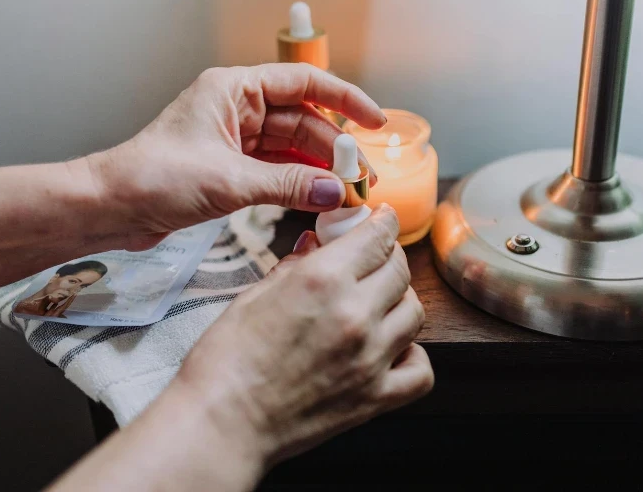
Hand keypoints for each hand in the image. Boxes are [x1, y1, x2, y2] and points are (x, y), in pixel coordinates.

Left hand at [84, 64, 384, 249]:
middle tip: (363, 177)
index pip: (304, 83)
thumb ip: (288, 184)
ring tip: (348, 192)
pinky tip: (320, 198)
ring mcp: (235, 138)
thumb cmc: (153, 178)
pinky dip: (299, 183)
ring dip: (320, 169)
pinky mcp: (231, 167)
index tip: (375, 121)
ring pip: (293, 148)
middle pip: (303, 120)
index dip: (345, 99)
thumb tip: (336, 190)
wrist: (111, 206)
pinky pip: (278, 169)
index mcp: (234, 90)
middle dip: (335, 149)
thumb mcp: (228, 180)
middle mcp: (238, 108)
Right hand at [175, 205, 432, 470]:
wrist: (220, 423)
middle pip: (400, 270)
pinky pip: (421, 371)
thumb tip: (316, 244)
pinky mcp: (374, 398)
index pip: (377, 237)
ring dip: (400, 302)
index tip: (382, 220)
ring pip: (415, 313)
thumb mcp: (253, 295)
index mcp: (322, 279)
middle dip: (390, 257)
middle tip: (375, 260)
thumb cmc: (226, 360)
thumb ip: (295, 265)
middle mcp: (355, 313)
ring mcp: (370, 358)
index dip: (383, 222)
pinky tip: (393, 351)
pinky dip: (413, 357)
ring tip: (380, 305)